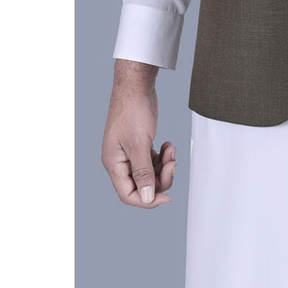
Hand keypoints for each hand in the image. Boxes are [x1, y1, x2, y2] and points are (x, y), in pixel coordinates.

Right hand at [101, 59, 175, 207]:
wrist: (136, 87)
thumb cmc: (133, 110)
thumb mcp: (139, 144)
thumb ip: (143, 173)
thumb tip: (147, 198)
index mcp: (114, 163)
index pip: (128, 194)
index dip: (148, 200)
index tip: (167, 197)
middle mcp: (120, 161)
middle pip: (142, 185)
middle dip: (161, 178)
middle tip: (173, 163)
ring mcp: (130, 153)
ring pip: (150, 173)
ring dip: (164, 165)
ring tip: (171, 150)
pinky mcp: (139, 145)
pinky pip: (153, 161)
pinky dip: (163, 156)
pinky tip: (168, 145)